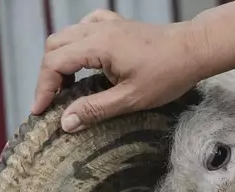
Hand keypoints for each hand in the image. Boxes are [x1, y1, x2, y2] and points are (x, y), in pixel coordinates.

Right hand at [31, 1, 234, 132]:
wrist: (194, 50)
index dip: (43, 88)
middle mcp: (97, 30)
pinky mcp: (117, 25)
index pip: (55, 63)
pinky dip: (75, 45)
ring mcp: (107, 24)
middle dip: (48, 76)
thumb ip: (95, 109)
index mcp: (97, 46)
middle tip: (50, 103)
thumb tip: (65, 123)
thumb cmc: (168, 74)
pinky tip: (82, 60)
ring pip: (67, 37)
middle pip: (55, 47)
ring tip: (64, 88)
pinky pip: (84, 29)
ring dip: (59, 61)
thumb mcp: (131, 99)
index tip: (40, 112)